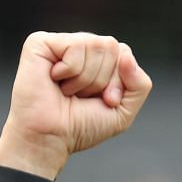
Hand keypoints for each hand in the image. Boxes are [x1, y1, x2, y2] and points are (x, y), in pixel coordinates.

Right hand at [0, 31, 151, 179]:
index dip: (119, 81)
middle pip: (112, 46)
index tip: (105, 101)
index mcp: (98, 61)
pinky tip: (55, 81)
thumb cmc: (80, 127)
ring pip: (96, 45)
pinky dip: (71, 71)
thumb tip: (126, 55)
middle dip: (103, 79)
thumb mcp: (124, 111)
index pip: (124, 53)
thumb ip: (140, 84)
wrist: (50, 138)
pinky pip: (76, 45)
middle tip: (82, 97)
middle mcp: (80, 49)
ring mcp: (60, 44)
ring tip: (67, 91)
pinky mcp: (40, 43)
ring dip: (86, 78)